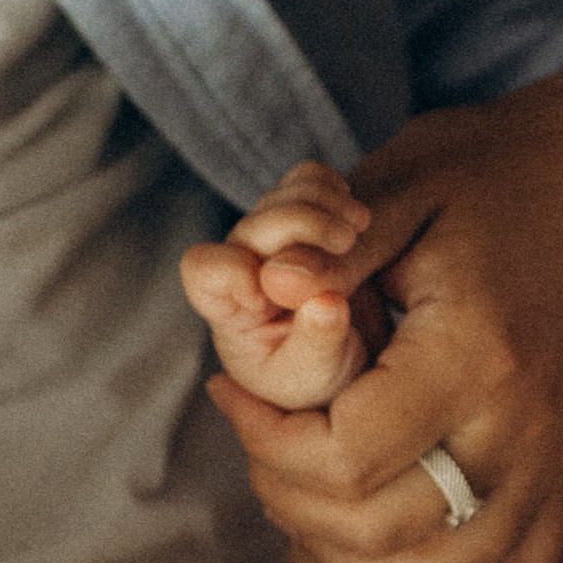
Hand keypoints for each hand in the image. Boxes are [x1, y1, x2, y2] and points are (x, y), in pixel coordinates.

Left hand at [181, 162, 376, 413]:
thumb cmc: (321, 381)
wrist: (359, 365)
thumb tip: (324, 302)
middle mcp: (247, 269)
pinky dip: (330, 185)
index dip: (234, 269)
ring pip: (280, 196)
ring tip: (359, 227)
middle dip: (299, 224)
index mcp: (232, 312)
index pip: (203, 269)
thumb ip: (316, 340)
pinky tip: (355, 212)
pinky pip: (305, 180)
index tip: (275, 292)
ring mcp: (275, 240)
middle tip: (347, 240)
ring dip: (322, 202)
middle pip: (252, 224)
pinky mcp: (306, 220)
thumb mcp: (320, 375)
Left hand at [208, 78, 562, 562]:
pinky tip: (389, 529)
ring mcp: (548, 461)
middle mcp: (519, 427)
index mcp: (473, 353)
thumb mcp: (401, 185)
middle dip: (288, 495)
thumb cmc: (492, 173)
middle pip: (379, 530)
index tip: (230, 389)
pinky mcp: (560, 474)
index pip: (347, 456)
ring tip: (304, 477)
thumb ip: (331, 253)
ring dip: (348, 548)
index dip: (265, 440)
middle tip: (257, 431)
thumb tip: (269, 289)